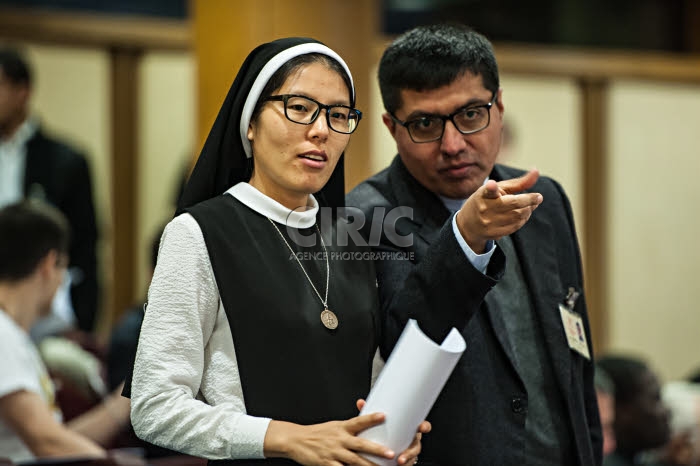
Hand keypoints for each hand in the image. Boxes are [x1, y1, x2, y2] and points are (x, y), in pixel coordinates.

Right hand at [264, 414, 393, 465]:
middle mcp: (339, 440)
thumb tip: (365, 424)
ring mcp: (333, 453)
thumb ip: (349, 428)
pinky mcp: (326, 464)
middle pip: (361, 445)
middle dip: (376, 450)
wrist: (296, 440)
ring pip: (354, 462)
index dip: (371, 418)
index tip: (384, 415)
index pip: (359, 421)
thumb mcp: (333, 426)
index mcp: (342, 428)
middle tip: (390, 453)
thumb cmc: (317, 433)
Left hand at [356, 399, 430, 465]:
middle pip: (417, 444)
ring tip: (398, 461)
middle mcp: (411, 439)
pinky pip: (408, 462)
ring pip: (412, 455)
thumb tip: (360, 403)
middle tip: (402, 455)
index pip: (421, 425)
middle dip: (412, 451)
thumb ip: (372, 413)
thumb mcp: (380, 420)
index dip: (424, 426)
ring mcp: (409, 450)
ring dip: (406, 459)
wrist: (381, 446)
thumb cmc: (384, 429)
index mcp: (409, 427)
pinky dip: (404, 464)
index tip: (421, 427)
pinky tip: (397, 465)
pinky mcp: (406, 459)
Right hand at [456, 168, 542, 252]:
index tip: (491, 184)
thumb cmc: (487, 201)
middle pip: (513, 204)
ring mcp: (489, 223)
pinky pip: (516, 226)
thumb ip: (519, 182)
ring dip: (528, 210)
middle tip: (537, 197)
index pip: (488, 191)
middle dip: (529, 200)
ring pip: (518, 216)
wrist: (469, 224)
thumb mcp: (499, 189)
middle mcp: (485, 209)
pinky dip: (523, 219)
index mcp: (485, 195)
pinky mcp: (493, 233)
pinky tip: (522, 215)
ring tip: (529, 205)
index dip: (490, 188)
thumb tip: (536, 171)